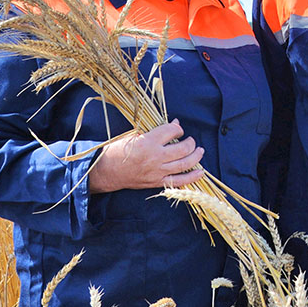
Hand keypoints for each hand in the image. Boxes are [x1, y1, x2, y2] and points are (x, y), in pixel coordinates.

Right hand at [88, 120, 204, 192]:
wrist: (107, 172)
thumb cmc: (117, 151)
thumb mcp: (133, 135)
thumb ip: (154, 130)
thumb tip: (174, 124)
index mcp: (148, 142)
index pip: (171, 131)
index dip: (177, 128)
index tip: (176, 128)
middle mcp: (155, 156)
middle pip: (183, 148)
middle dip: (191, 142)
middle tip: (191, 140)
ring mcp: (158, 171)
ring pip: (185, 164)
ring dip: (196, 156)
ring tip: (200, 151)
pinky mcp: (157, 182)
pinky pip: (179, 181)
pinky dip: (192, 177)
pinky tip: (201, 172)